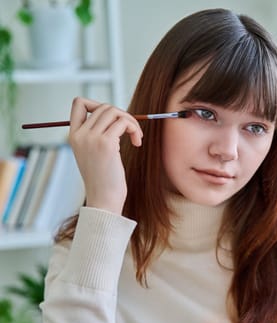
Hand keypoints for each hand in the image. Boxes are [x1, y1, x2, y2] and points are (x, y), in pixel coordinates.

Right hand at [68, 97, 142, 214]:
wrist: (104, 199)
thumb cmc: (104, 179)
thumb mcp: (94, 153)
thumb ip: (97, 134)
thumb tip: (116, 115)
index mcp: (74, 136)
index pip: (79, 104)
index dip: (98, 105)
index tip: (112, 121)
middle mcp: (80, 135)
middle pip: (104, 107)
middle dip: (123, 115)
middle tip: (131, 132)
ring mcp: (91, 138)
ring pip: (114, 111)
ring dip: (131, 122)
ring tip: (136, 137)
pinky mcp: (106, 144)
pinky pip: (123, 123)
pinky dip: (134, 129)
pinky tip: (137, 143)